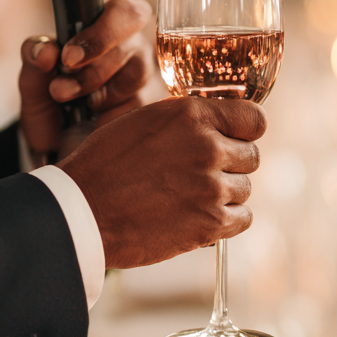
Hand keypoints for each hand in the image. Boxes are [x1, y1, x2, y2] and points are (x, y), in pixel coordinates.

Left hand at [20, 0, 155, 158]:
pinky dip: (110, 116)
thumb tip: (47, 52)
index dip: (102, 33)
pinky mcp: (153, 108)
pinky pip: (139, 107)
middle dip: (92, 70)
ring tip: (74, 105)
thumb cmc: (50, 106)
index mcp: (108, 26)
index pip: (126, 12)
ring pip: (136, 76)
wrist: (57, 150)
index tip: (69, 58)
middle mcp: (134, 47)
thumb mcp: (32, 80)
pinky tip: (95, 120)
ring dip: (99, 93)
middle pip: (132, 46)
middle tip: (61, 89)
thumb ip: (33, 57)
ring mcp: (148, 78)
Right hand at [56, 97, 266, 268]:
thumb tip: (222, 125)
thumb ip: (187, 121)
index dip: (245, 131)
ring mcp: (211, 185)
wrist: (81, 211)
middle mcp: (207, 146)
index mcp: (192, 114)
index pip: (254, 119)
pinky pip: (243, 218)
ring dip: (223, 195)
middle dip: (229, 165)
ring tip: (186, 198)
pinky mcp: (211, 222)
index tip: (234, 140)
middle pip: (250, 156)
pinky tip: (198, 218)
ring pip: (244, 188)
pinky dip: (226, 221)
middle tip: (196, 176)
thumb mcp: (144, 122)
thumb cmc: (105, 165)